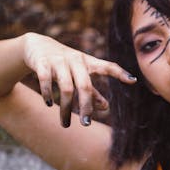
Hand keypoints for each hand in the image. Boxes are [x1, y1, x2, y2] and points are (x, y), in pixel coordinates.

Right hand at [22, 32, 136, 127]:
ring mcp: (58, 61)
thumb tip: (106, 108)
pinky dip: (48, 93)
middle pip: (85, 85)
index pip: (107, 66)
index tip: (133, 81)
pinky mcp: (42, 63)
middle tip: (86, 124)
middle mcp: (75, 61)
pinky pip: (46, 80)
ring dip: (66, 108)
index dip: (120, 73)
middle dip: (86, 105)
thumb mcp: (80, 74)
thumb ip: (92, 91)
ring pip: (66, 87)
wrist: (37, 45)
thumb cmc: (64, 63)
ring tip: (65, 124)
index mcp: (87, 62)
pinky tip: (49, 104)